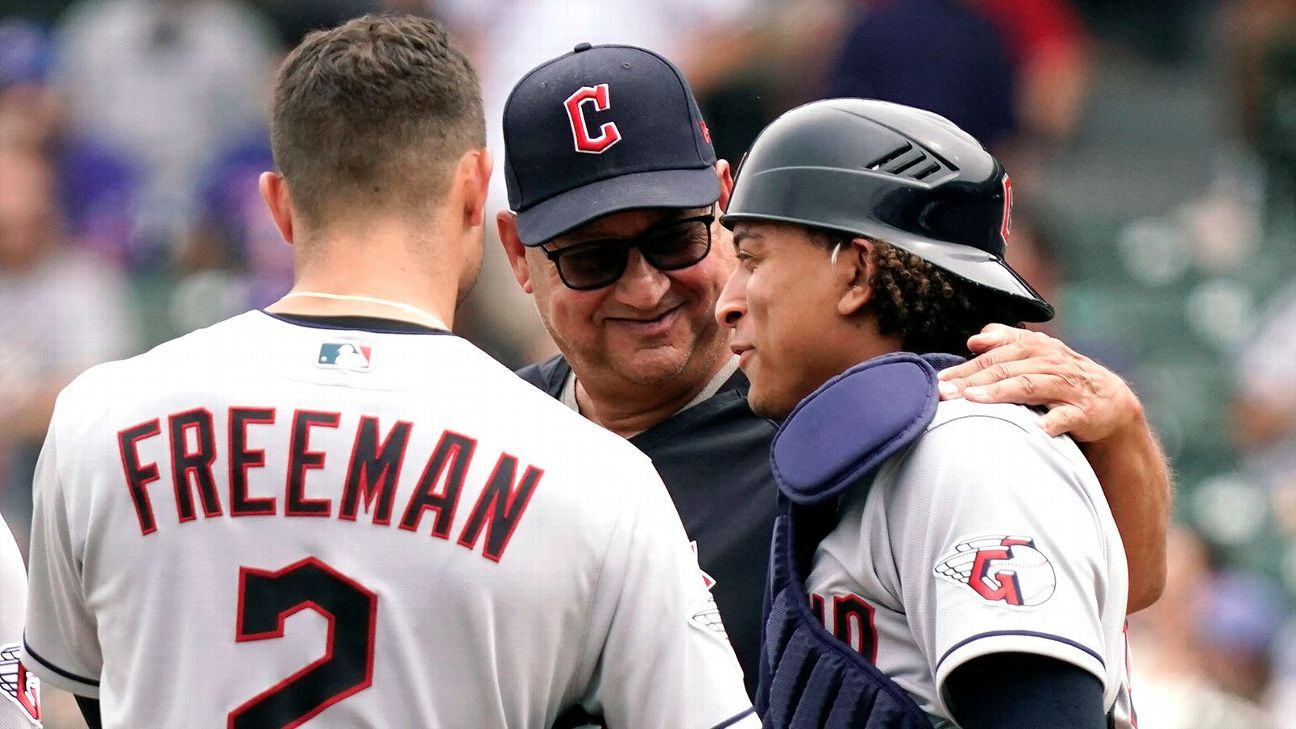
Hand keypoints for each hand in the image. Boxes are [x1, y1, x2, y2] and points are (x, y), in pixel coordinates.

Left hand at [936, 324, 1142, 441]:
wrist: (1110, 401)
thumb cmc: (1061, 378)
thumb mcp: (1036, 355)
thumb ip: (1006, 342)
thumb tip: (975, 338)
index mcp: (1037, 348)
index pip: (996, 355)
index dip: (966, 366)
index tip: (940, 380)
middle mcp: (1051, 363)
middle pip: (1007, 369)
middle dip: (974, 379)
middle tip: (946, 393)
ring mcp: (1067, 387)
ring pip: (1031, 386)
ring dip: (1002, 392)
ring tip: (975, 400)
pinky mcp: (1084, 412)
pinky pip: (1065, 416)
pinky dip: (1051, 422)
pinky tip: (1036, 429)